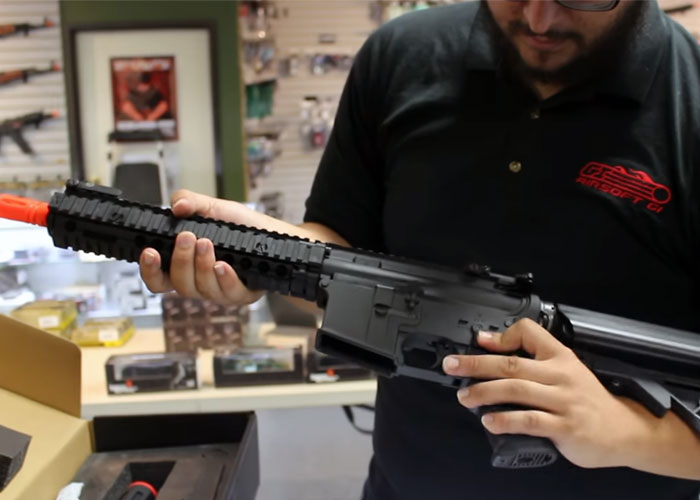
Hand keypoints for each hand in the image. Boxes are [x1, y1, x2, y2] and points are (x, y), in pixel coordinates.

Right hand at [139, 189, 267, 303]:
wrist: (273, 235)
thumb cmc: (240, 226)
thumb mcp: (213, 208)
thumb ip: (191, 202)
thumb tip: (176, 206)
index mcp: (184, 265)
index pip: (158, 278)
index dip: (150, 270)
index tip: (150, 251)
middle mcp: (198, 281)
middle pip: (177, 285)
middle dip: (180, 260)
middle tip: (187, 237)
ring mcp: (218, 291)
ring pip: (201, 289)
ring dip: (201, 266)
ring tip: (207, 243)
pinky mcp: (240, 295)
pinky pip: (227, 294)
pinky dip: (224, 279)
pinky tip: (223, 265)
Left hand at [441, 318, 655, 468]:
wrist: (625, 430)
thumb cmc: (589, 401)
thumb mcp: (566, 370)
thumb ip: (533, 358)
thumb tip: (491, 344)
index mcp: (560, 357)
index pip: (529, 332)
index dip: (502, 336)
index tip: (479, 341)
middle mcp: (560, 375)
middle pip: (511, 364)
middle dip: (476, 364)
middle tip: (452, 365)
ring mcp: (562, 401)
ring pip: (516, 390)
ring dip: (484, 392)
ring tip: (464, 396)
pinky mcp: (564, 427)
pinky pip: (529, 420)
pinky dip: (506, 420)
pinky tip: (489, 420)